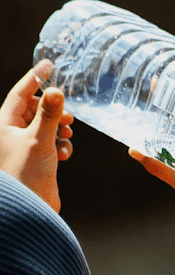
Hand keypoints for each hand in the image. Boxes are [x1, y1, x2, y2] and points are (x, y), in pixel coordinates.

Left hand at [0, 60, 73, 211]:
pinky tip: (63, 154)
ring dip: (58, 129)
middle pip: (34, 109)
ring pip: (44, 126)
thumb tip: (56, 89)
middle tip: (68, 113)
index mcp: (2, 125)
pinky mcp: (35, 160)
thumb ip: (49, 114)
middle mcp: (10, 134)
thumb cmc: (25, 175)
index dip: (35, 78)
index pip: (19, 94)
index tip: (49, 64)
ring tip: (67, 135)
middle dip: (53, 110)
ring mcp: (22, 147)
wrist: (29, 210)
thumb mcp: (39, 140)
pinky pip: (50, 142)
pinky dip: (60, 144)